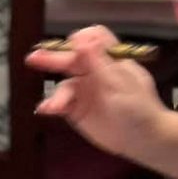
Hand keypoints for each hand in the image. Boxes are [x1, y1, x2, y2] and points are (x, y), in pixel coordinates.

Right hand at [28, 26, 165, 159]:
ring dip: (56, 94)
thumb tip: (83, 38)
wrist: (143, 140)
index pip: (93, 40)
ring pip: (63, 85)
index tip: (72, 45)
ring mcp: (84, 91)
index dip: (81, 40)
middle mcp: (94, 72)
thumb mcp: (120, 83)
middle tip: (34, 58)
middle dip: (52, 58)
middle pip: (70, 59)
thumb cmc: (139, 108)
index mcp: (110, 61)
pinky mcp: (76, 109)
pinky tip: (47, 109)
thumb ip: (99, 61)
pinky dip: (53, 105)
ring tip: (52, 106)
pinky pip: (60, 103)